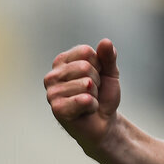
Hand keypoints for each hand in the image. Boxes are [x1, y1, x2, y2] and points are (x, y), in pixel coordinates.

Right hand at [44, 39, 120, 153]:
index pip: (86, 52)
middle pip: (85, 67)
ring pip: (86, 84)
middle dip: (97, 81)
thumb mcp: (110, 72)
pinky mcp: (57, 109)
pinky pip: (84, 100)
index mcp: (62, 62)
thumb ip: (108, 56)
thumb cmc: (103, 95)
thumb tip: (105, 42)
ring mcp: (52, 93)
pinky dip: (92, 106)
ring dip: (95, 95)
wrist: (104, 122)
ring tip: (88, 101)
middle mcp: (53, 76)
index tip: (96, 76)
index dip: (99, 65)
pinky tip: (85, 111)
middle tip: (92, 92)